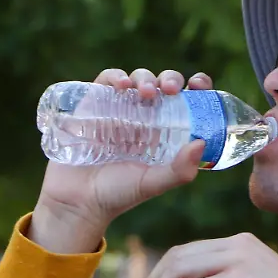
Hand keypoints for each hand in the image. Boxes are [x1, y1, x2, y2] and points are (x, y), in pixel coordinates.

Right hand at [33, 68, 211, 253]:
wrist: (76, 201)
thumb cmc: (116, 195)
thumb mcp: (152, 184)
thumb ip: (179, 171)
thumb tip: (201, 143)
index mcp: (164, 132)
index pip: (185, 101)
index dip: (195, 87)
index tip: (199, 83)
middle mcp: (143, 118)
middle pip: (162, 85)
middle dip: (170, 78)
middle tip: (170, 89)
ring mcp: (118, 109)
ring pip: (137, 79)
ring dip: (145, 78)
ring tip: (146, 92)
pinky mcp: (93, 105)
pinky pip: (106, 81)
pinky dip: (116, 76)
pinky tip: (122, 85)